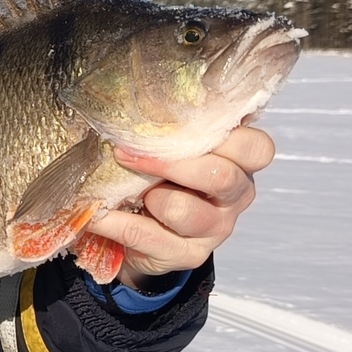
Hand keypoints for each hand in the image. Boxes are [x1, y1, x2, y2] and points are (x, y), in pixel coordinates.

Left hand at [85, 125, 276, 286]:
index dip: (219, 132)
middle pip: (223, 177)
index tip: (174, 120)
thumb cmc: (159, 175)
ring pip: (186, 211)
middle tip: (127, 152)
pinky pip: (147, 236)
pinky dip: (115, 222)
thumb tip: (138, 96)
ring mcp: (215, 229)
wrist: (142, 231)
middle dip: (172, 163)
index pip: (256, 146)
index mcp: (240, 163)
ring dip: (148, 196)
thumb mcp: (172, 148)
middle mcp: (236, 196)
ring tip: (121, 189)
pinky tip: (95, 213)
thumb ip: (175, 128)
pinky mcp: (188, 254)